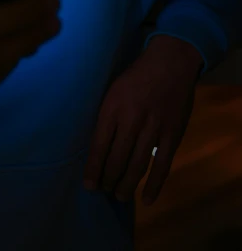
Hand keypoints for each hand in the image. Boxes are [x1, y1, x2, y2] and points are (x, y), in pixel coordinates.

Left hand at [83, 36, 201, 205]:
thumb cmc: (136, 75)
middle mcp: (132, 120)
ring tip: (119, 195)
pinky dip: (154, 185)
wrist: (169, 62)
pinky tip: (146, 199)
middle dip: (108, 179)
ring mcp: (154, 128)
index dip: (93, 169)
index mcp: (113, 107)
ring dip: (126, 185)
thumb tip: (96, 144)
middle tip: (104, 189)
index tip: (88, 185)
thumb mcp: (113, 89)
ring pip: (137, 165)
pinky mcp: (172, 133)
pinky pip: (162, 165)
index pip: (99, 146)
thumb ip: (107, 115)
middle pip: (117, 159)